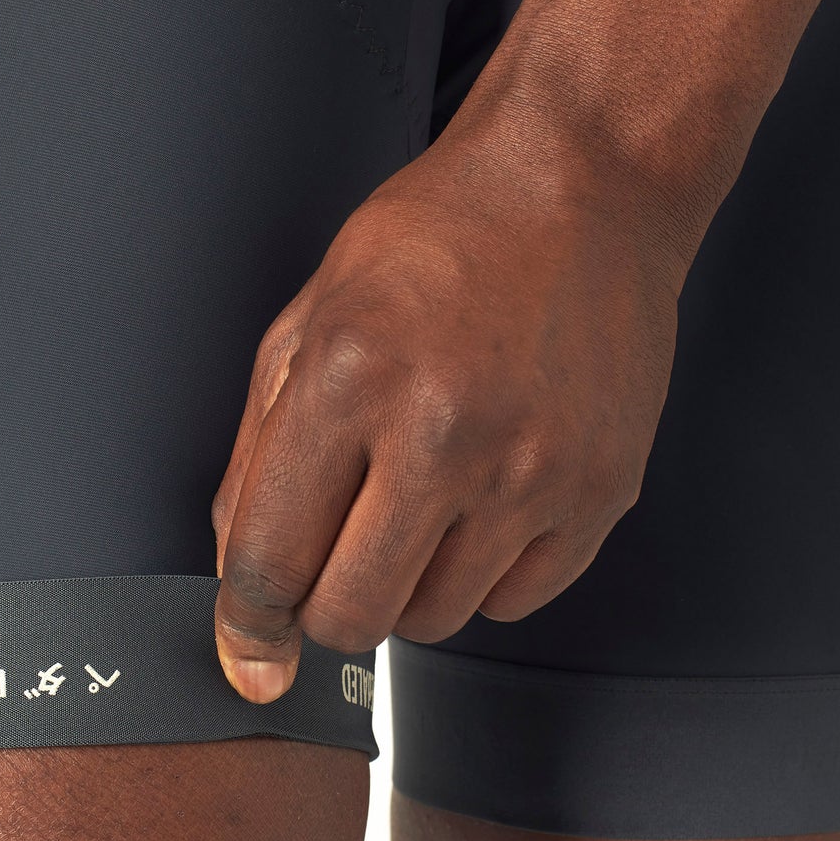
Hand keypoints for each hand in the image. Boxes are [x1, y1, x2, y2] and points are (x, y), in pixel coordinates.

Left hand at [210, 111, 686, 702]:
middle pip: (351, 617)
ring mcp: (534, 470)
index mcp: (348, 380)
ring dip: (404, 589)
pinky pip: (515, 603)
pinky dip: (482, 576)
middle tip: (330, 564)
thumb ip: (255, 460)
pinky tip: (478, 503)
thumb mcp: (304, 325)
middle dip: (321, 611)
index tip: (247, 651)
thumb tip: (237, 588)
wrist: (578, 189)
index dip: (245, 623)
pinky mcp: (602, 491)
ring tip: (413, 507)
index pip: (271, 562)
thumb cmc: (429, 246)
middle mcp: (444, 433)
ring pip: (432, 622)